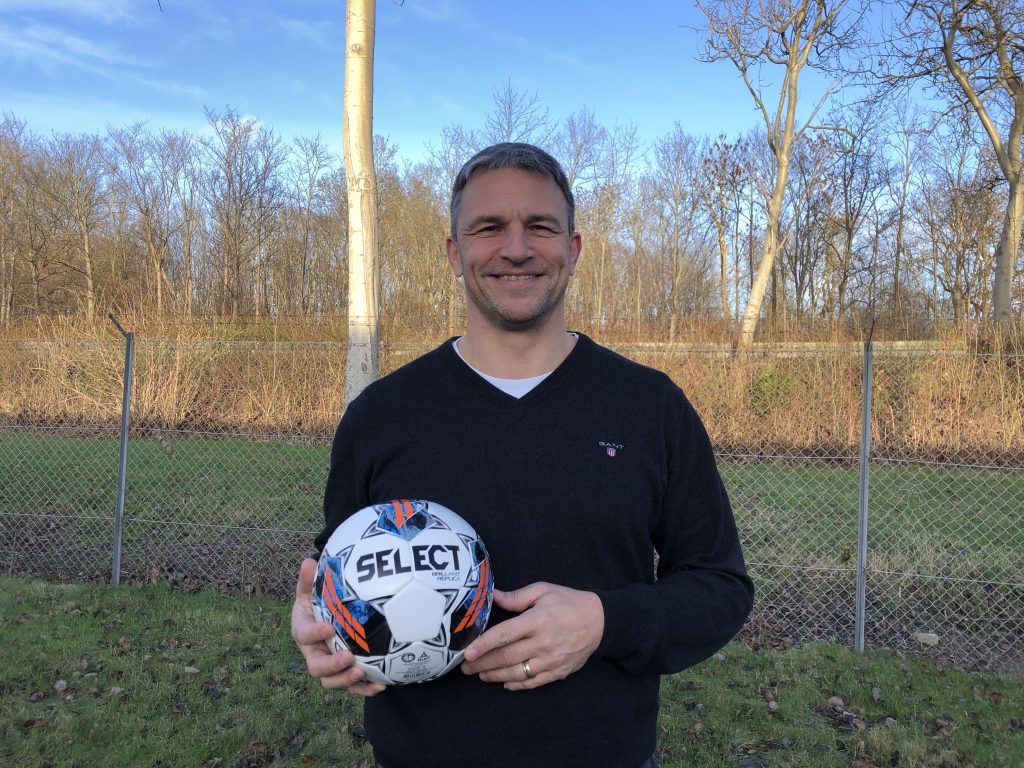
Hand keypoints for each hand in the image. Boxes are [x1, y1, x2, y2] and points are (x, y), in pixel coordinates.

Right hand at [291, 558, 385, 696]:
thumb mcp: (311, 589)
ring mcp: (328, 665)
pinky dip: (364, 688)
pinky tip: (381, 685)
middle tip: (348, 657)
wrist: (325, 616)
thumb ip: (309, 578)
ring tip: (362, 673)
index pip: (303, 634)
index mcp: (303, 631)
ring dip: (346, 681)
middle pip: (316, 667)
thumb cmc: (317, 601)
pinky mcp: (344, 673)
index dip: (314, 634)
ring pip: (332, 681)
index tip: (328, 628)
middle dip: (332, 666)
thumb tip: (308, 561)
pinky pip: (352, 686)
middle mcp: (313, 652)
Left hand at [459, 582, 603, 690]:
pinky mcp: (558, 672)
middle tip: (465, 667)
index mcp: (537, 620)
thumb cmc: (568, 602)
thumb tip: (493, 596)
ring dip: (494, 676)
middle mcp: (543, 643)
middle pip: (506, 657)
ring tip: (480, 675)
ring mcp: (551, 660)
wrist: (600, 622)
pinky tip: (504, 683)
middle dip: (482, 664)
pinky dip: (516, 684)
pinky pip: (533, 682)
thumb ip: (516, 597)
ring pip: (516, 673)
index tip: (467, 653)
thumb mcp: (543, 591)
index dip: (483, 645)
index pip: (504, 635)